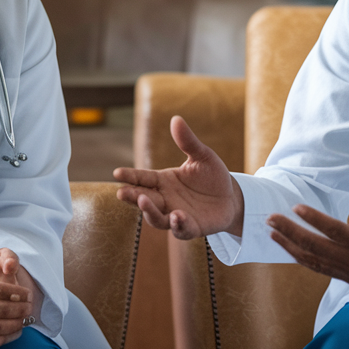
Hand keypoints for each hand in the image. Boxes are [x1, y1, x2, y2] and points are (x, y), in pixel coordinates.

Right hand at [113, 116, 243, 239]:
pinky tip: (176, 216)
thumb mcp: (202, 156)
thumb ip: (188, 141)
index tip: (117, 173)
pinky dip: (177, 225)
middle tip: (122, 192)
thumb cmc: (212, 176)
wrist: (231, 198)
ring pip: (156, 217)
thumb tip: (176, 119)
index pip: (143, 178)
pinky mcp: (191, 227)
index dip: (130, 176)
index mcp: (164, 180)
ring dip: (149, 211)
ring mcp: (176, 214)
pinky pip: (180, 230)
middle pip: (143, 199)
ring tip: (143, 201)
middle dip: (132, 196)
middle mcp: (165, 199)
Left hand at [266, 174, 348, 301]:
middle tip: (271, 218)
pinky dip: (304, 260)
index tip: (296, 207)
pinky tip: (293, 251)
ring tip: (273, 234)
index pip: (336, 231)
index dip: (314, 220)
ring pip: (315, 262)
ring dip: (291, 247)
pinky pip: (322, 270)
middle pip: (316, 248)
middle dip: (290, 233)